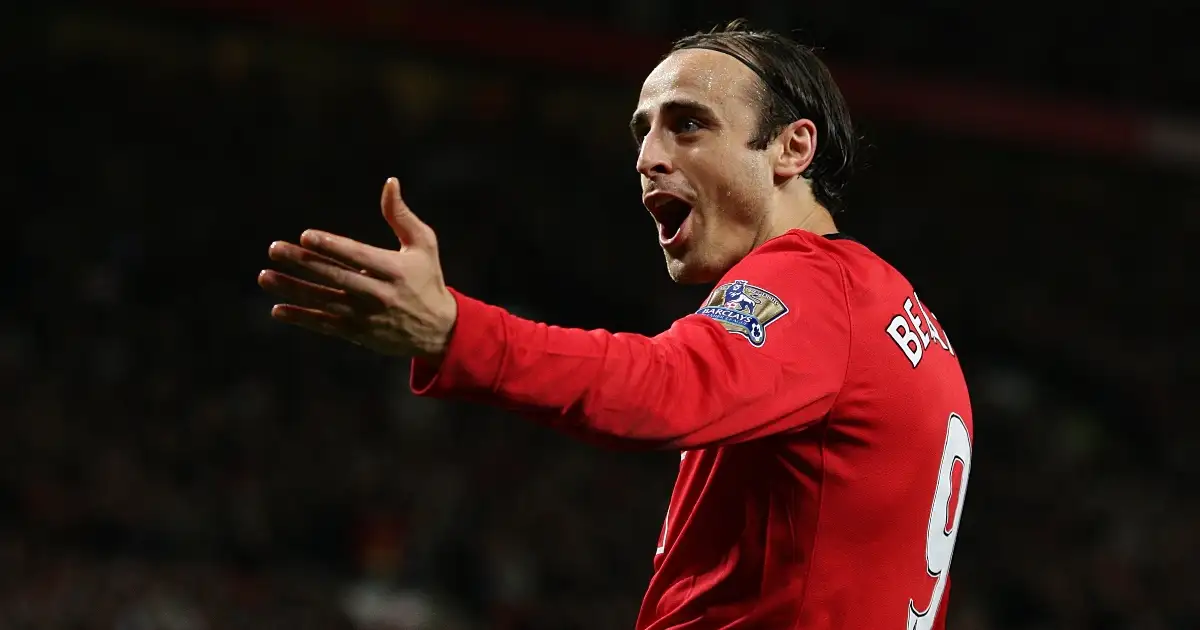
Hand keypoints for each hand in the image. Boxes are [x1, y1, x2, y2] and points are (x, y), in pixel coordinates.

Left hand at [259, 178, 457, 358]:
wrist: (438, 331)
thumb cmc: (427, 279)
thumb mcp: (424, 245)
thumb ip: (401, 216)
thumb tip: (390, 182)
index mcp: (394, 270)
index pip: (357, 255)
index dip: (331, 245)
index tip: (306, 235)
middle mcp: (378, 294)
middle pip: (335, 276)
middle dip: (303, 262)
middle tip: (274, 249)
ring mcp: (366, 316)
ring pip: (323, 300)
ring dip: (292, 289)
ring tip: (265, 276)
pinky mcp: (358, 334)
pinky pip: (325, 324)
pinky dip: (301, 317)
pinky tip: (278, 309)